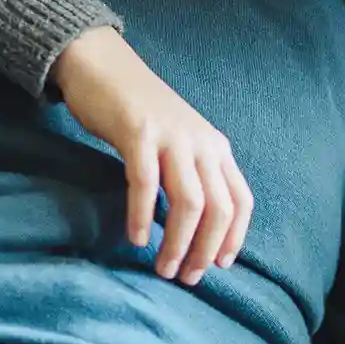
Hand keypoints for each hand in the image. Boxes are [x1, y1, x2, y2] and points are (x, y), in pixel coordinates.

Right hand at [53, 26, 253, 284]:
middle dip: (205, 249)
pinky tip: (137, 238)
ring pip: (189, 200)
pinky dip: (144, 215)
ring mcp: (172, 136)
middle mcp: (202, 141)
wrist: (103, 65)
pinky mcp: (138, 132)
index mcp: (216, 146)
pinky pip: (146, 183)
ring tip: (164, 268)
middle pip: (218, 207)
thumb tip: (197, 229)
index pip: (241, 199)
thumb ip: (192, 174)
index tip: (220, 266)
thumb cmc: (139, 113)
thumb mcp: (179, 142)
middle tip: (187, 278)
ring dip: (179, 242)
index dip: (234, 236)